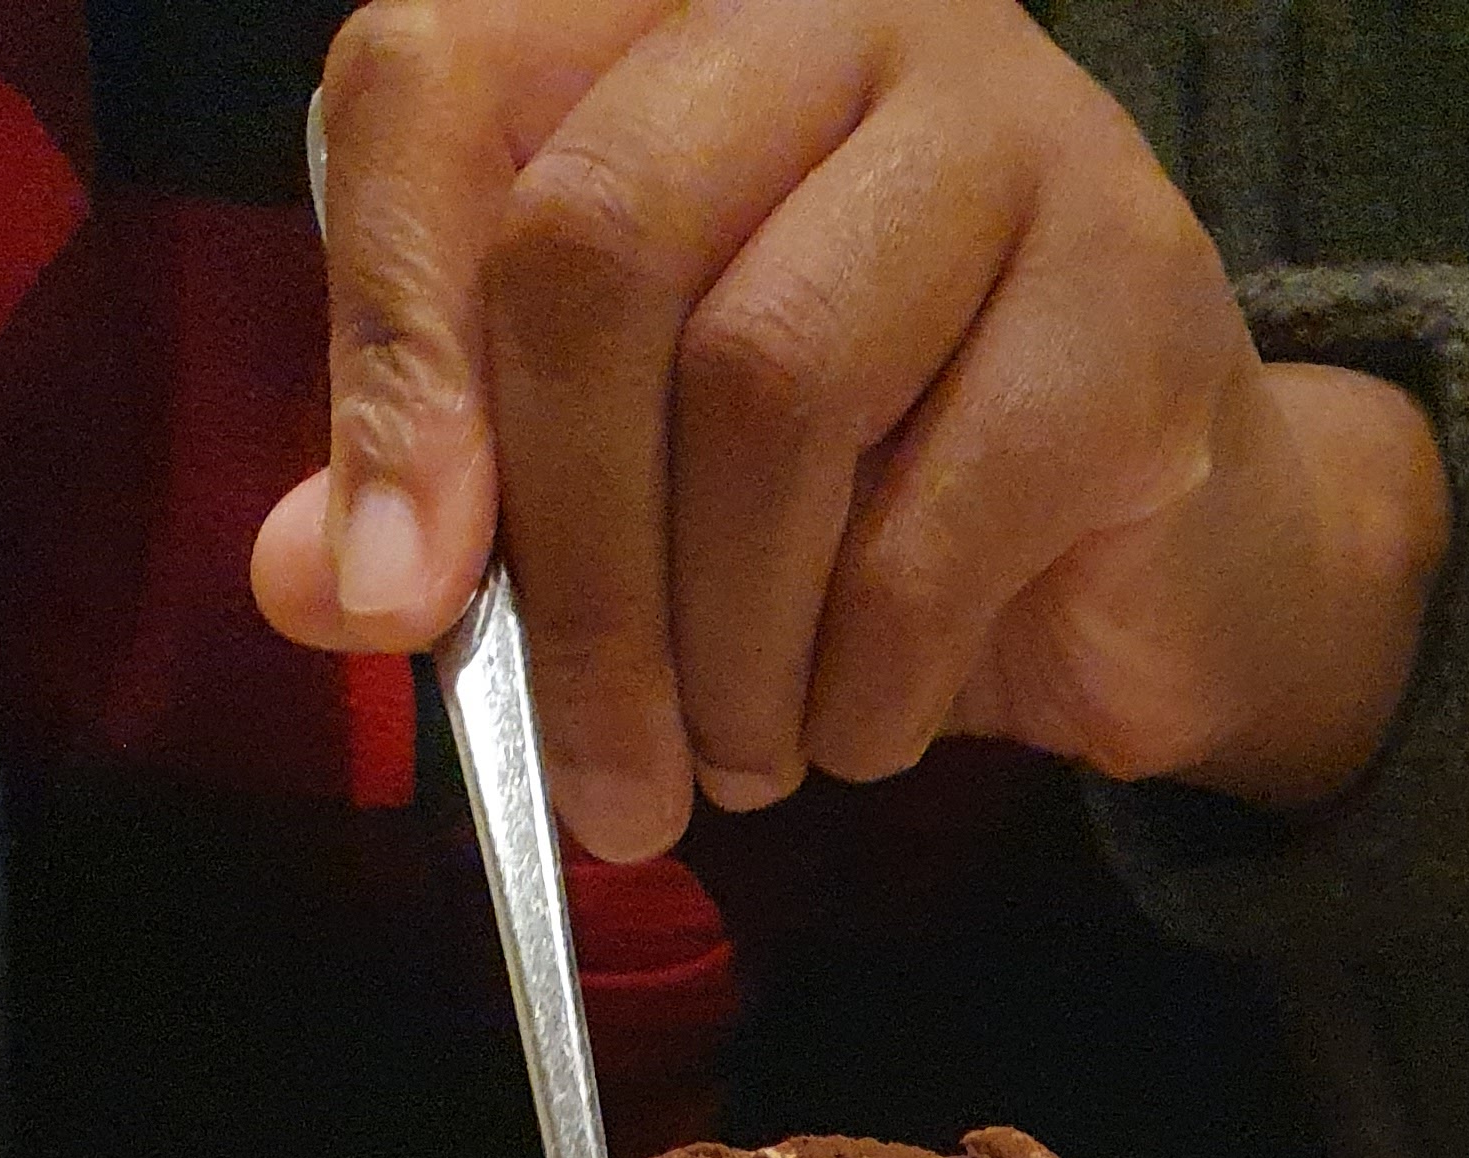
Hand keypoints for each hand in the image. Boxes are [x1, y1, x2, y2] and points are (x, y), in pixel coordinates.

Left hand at [251, 0, 1450, 858]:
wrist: (1152, 561)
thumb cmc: (855, 496)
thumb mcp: (616, 484)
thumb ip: (451, 498)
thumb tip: (316, 582)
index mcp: (654, 14)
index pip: (436, 84)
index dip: (389, 348)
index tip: (393, 592)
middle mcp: (829, 11)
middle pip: (599, 242)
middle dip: (570, 567)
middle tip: (588, 771)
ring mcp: (1006, 135)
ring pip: (767, 383)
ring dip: (719, 650)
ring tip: (730, 762)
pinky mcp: (1132, 304)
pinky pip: (931, 529)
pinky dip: (857, 689)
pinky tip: (849, 733)